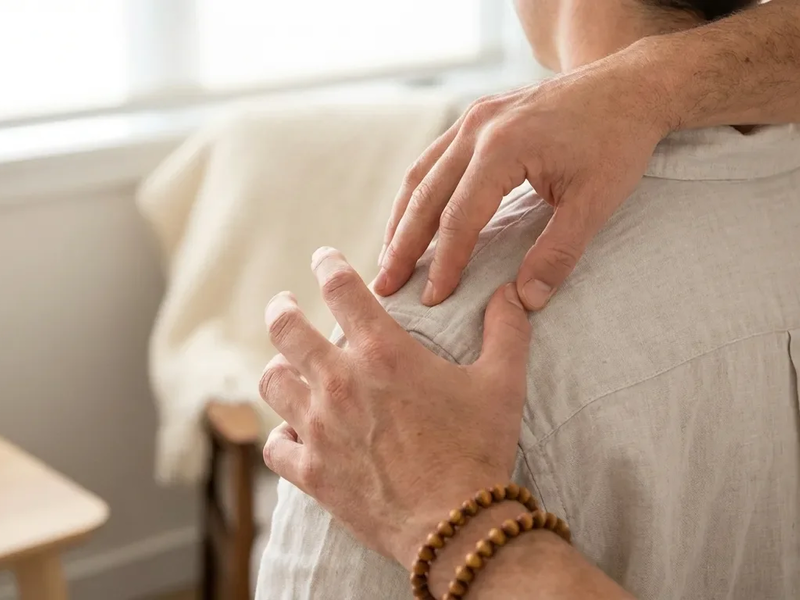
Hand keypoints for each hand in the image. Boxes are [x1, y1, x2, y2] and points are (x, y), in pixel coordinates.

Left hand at [259, 247, 531, 566]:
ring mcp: (319, 428)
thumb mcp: (503, 382)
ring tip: (286, 368)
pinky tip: (293, 434)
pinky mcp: (311, 472)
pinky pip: (275, 445)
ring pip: (272, 382)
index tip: (323, 258)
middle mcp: (340, 383)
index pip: (341, 288)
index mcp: (383, 353)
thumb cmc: (479, 449)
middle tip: (282, 305)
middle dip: (280, 309)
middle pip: (285, 329)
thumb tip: (512, 292)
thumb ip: (506, 329)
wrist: (459, 527)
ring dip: (279, 370)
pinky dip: (281, 436)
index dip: (328, 264)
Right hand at [374, 46, 670, 309]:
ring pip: (420, 175)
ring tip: (388, 258)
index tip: (430, 299)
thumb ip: (558, 253)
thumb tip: (526, 301)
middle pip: (425, 195)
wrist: (629, 86)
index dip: (443, 263)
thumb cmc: (617, 140)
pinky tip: (412, 219)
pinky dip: (417, 194)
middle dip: (402, 245)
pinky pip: (433, 159)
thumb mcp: (596, 201)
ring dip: (401, 219)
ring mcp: (474, 118)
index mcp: (503, 147)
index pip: (459, 217)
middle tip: (383, 286)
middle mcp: (477, 128)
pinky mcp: (477, 118)